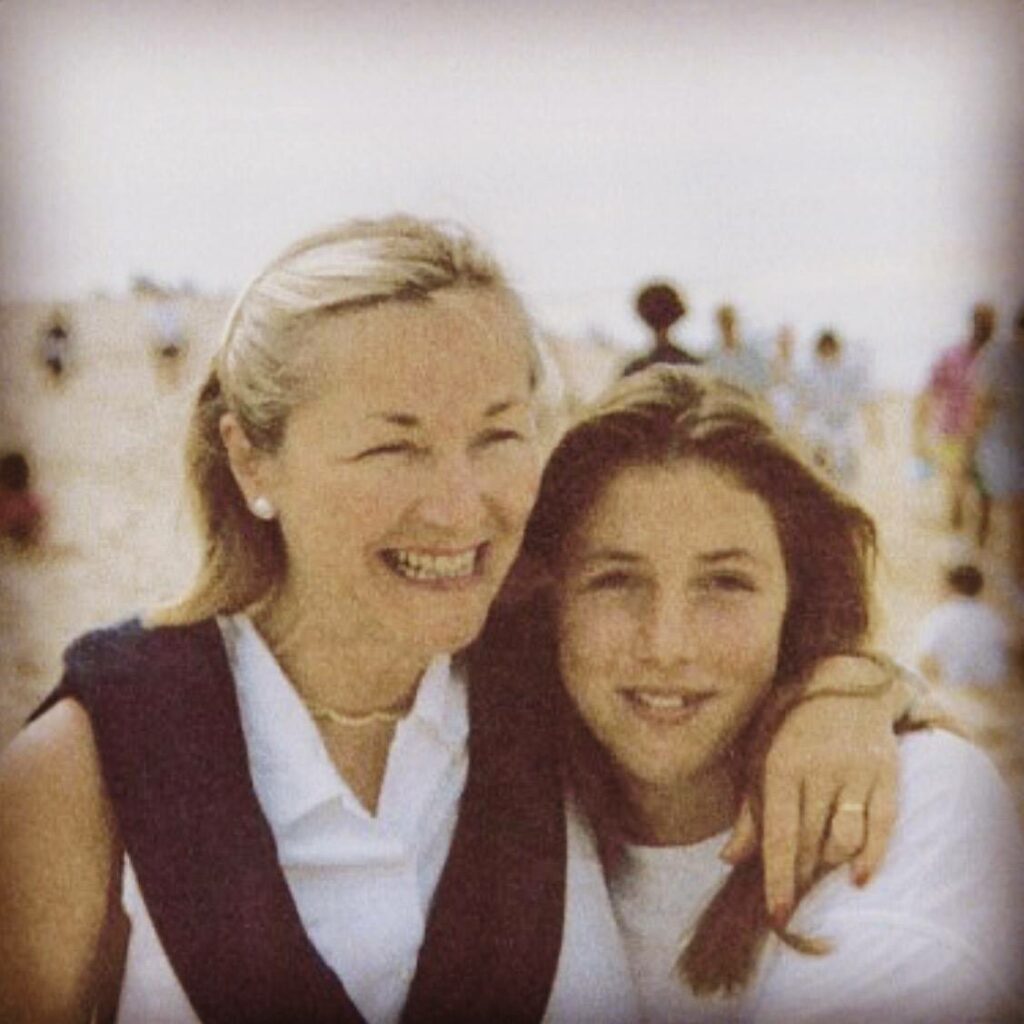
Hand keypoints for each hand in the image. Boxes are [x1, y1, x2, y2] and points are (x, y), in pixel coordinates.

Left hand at [722, 662, 900, 925]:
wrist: (844, 681)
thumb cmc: (788, 724)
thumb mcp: (757, 755)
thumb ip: (748, 809)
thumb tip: (729, 859)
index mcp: (781, 763)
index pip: (779, 833)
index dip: (777, 877)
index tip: (778, 914)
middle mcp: (820, 768)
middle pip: (811, 842)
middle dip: (800, 877)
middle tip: (792, 899)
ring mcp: (857, 770)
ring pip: (845, 840)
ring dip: (830, 866)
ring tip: (817, 875)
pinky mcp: (887, 773)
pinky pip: (883, 826)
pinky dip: (873, 856)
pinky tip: (859, 877)